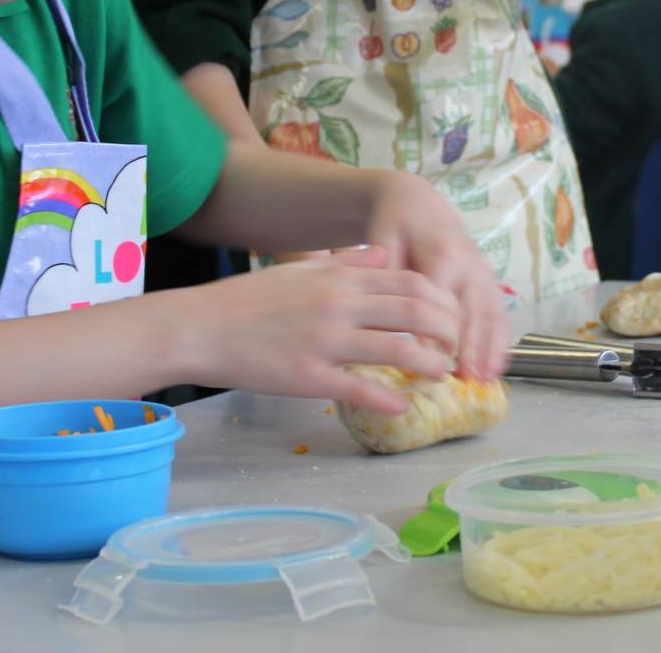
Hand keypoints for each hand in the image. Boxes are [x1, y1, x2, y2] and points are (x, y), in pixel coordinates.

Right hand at [176, 255, 463, 414]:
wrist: (202, 327)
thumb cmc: (251, 301)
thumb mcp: (302, 269)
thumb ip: (347, 263)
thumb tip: (385, 254)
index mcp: (339, 277)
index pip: (410, 281)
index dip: (443, 300)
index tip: (456, 315)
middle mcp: (339, 304)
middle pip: (415, 312)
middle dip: (448, 331)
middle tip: (458, 346)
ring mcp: (325, 341)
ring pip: (396, 350)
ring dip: (429, 364)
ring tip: (442, 374)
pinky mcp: (308, 376)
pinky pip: (360, 388)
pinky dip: (389, 398)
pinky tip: (404, 405)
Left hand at [361, 171, 512, 380]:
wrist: (419, 202)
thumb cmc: (395, 224)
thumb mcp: (382, 238)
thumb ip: (386, 271)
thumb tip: (387, 310)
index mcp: (440, 253)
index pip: (440, 297)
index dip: (435, 329)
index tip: (430, 361)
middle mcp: (468, 264)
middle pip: (473, 310)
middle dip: (473, 346)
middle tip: (469, 379)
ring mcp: (483, 273)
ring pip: (491, 313)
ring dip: (492, 348)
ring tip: (487, 380)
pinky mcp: (488, 281)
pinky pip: (500, 312)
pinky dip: (502, 340)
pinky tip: (499, 366)